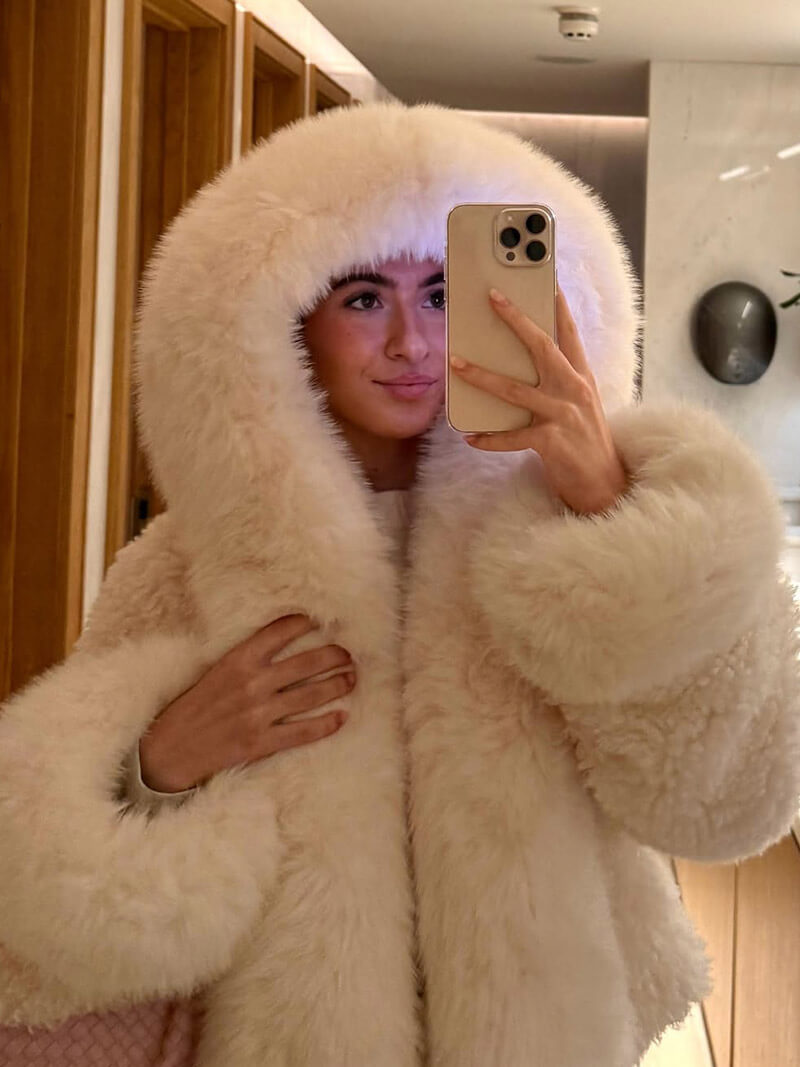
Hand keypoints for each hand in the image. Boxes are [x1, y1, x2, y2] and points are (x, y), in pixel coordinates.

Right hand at [139, 615, 353, 791]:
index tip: (323, 621)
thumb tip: (281, 643)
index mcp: (238, 660)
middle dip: (335, 656)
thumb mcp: (216, 670)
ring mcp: (258, 713)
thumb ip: (247, 658)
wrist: (171, 749)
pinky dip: (326, 724)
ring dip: (337, 685)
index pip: (280, 632)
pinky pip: (303, 732)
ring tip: (352, 679)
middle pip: (306, 663)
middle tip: (349, 655)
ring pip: (311, 695)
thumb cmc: (196, 706)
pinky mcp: (261, 742)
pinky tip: (342, 717)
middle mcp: (252, 683)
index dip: (306, 623)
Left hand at [448, 285, 629, 515]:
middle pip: (542, 346)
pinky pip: (512, 437)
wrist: (604, 485)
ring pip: (515, 389)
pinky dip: (490, 439)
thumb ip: (557, 385)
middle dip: (516, 320)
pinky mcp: (552, 441)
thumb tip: (519, 368)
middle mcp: (574, 390)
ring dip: (482, 376)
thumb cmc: (586, 444)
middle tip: (492, 297)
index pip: (569, 334)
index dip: (558, 306)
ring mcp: (563, 415)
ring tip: (456, 365)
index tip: (546, 279)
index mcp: (582, 378)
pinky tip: (471, 438)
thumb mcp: (579, 407)